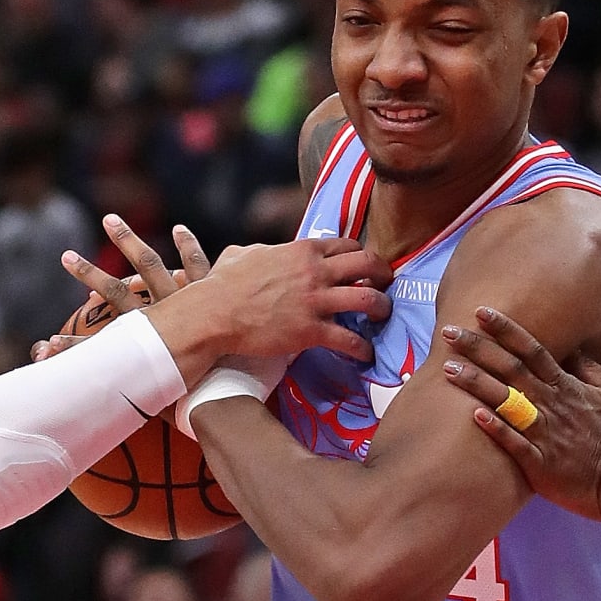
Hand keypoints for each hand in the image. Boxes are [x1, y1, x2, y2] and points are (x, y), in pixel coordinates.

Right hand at [63, 214, 393, 369]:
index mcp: (302, 250)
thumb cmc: (222, 285)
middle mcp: (315, 271)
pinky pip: (349, 340)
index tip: (366, 265)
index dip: (361, 255)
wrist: (212, 314)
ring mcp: (315, 301)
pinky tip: (366, 355)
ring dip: (382, 308)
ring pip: (368, 300)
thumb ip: (261, 251)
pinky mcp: (311, 331)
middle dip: (383, 274)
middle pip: (367, 264)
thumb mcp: (242, 255)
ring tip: (384, 317)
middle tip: (387, 285)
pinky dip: (363, 349)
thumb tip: (258, 251)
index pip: (346, 245)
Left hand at [440, 306, 600, 521]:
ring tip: (446, 367)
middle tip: (448, 332)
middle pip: (509, 370)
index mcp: (568, 386)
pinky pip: (513, 444)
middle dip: (478, 349)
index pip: (532, 350)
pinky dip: (494, 429)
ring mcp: (545, 434)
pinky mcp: (541, 464)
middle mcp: (552, 405)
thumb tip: (573, 350)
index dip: (505, 330)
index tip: (481, 312)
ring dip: (475, 383)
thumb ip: (594, 370)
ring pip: (504, 402)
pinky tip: (471, 415)